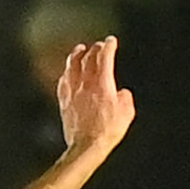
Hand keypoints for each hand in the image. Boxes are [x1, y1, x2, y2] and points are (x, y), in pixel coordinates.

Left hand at [57, 37, 135, 158]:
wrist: (86, 146)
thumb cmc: (106, 132)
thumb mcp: (126, 114)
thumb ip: (125, 98)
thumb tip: (122, 93)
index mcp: (102, 83)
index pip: (104, 56)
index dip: (108, 46)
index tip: (111, 41)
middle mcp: (85, 83)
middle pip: (88, 57)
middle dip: (95, 48)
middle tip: (99, 46)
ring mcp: (72, 91)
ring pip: (72, 65)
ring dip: (77, 55)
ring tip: (79, 50)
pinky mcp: (64, 102)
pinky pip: (63, 81)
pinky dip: (67, 73)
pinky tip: (67, 73)